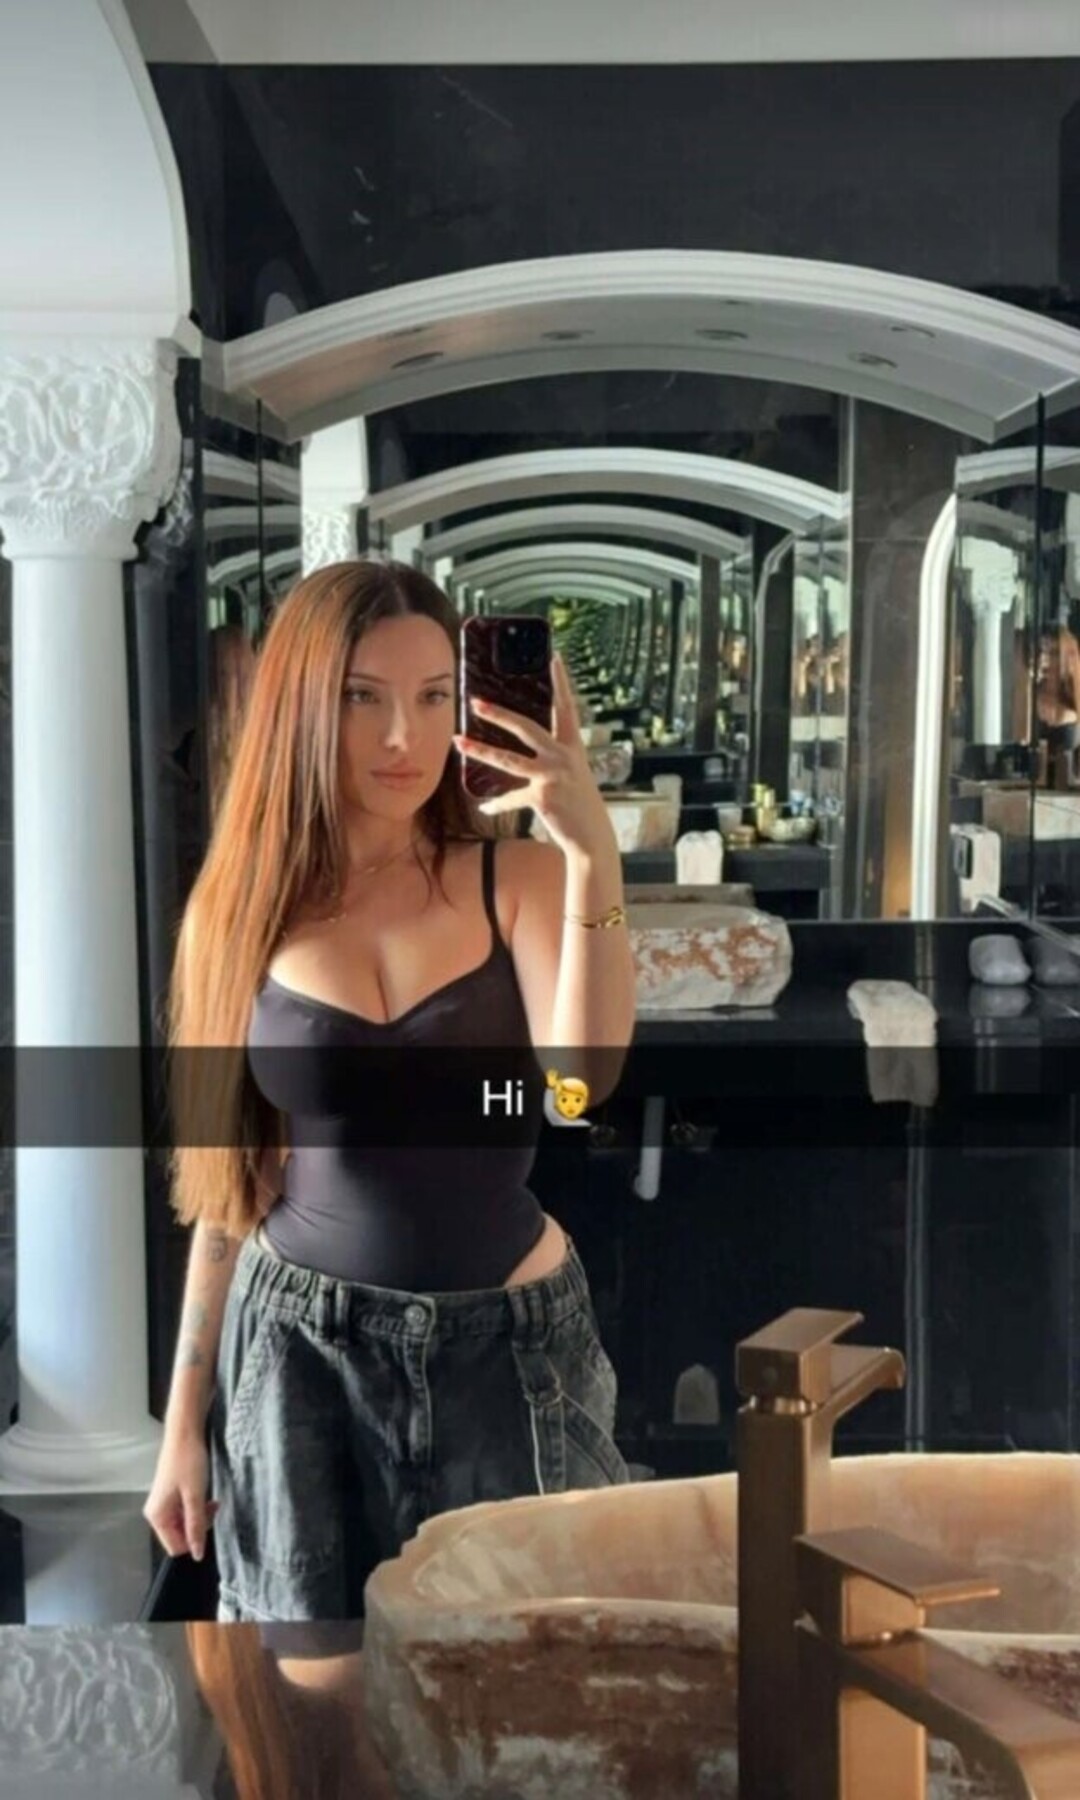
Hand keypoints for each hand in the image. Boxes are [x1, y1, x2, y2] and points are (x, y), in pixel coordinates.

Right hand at [143, 1429, 219, 1563]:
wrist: (185, 1434)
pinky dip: (197, 1508)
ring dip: (200, 1517)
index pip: (176, 1547)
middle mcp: (156, 1514)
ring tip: (212, 1501)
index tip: (207, 1520)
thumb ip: (196, 1526)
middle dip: (198, 1527)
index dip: (194, 1540)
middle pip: (180, 1536)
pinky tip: (206, 1497)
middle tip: (212, 1508)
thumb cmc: (188, 1462)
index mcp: (157, 1517)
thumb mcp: (195, 1496)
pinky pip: (184, 1513)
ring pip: (184, 1524)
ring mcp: (163, 1505)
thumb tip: (198, 1554)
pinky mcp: (170, 1496)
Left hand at [453, 652, 611, 859]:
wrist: (591, 838)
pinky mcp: (542, 798)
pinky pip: (511, 798)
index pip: (566, 707)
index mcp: (573, 747)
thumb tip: (528, 743)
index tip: (554, 656)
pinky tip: (486, 807)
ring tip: (458, 741)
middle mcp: (563, 757)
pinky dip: (498, 804)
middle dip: (498, 713)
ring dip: (480, 750)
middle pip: (526, 727)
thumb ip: (553, 756)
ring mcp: (552, 777)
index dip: (561, 682)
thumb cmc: (579, 804)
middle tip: (475, 701)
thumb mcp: (572, 773)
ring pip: (508, 760)